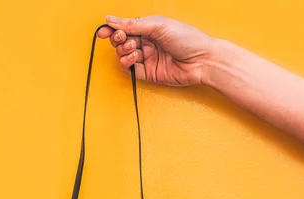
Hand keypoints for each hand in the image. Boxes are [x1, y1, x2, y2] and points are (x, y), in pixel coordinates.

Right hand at [98, 15, 214, 85]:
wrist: (200, 60)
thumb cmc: (186, 38)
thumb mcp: (158, 25)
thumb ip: (133, 24)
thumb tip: (111, 19)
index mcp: (149, 28)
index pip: (125, 28)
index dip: (112, 29)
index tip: (103, 31)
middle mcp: (147, 43)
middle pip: (121, 42)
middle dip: (118, 40)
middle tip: (124, 38)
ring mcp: (147, 59)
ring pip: (124, 55)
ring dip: (124, 51)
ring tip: (136, 49)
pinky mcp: (148, 74)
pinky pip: (130, 70)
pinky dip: (127, 63)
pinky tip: (134, 58)